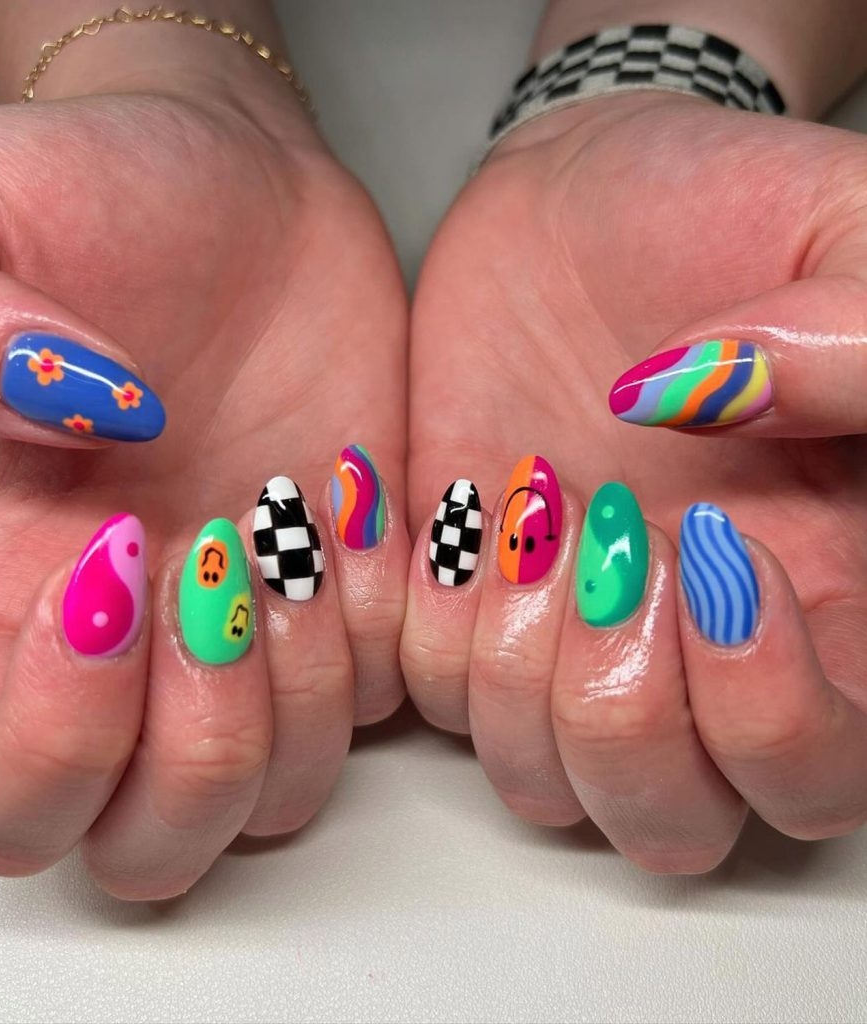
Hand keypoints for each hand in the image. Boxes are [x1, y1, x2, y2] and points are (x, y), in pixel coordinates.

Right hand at [0, 72, 408, 895]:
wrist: (238, 195)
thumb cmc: (92, 197)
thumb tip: (54, 400)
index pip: (5, 796)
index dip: (55, 737)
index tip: (113, 558)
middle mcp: (122, 658)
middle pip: (142, 843)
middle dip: (196, 745)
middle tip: (214, 570)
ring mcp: (242, 643)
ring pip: (271, 798)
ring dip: (297, 694)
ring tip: (293, 531)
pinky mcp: (345, 606)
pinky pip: (379, 703)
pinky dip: (383, 633)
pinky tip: (359, 502)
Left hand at [403, 93, 866, 870]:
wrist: (573, 200)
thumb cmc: (716, 206)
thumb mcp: (836, 229)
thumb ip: (855, 341)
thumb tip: (733, 413)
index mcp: (824, 594)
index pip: (819, 767)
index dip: (770, 713)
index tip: (712, 555)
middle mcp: (696, 649)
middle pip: (675, 819)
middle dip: (622, 715)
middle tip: (607, 550)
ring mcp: (574, 634)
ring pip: (548, 783)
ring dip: (518, 679)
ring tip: (521, 525)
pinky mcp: (473, 602)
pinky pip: (438, 701)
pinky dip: (434, 630)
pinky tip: (456, 515)